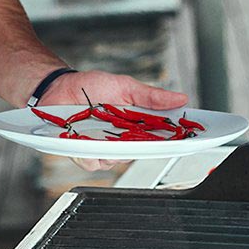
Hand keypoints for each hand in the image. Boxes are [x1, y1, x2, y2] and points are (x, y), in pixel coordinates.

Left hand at [39, 70, 188, 172]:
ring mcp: (102, 148)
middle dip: (141, 146)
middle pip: (140, 153)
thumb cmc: (91, 86)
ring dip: (111, 148)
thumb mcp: (125, 86)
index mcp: (136, 125)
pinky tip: (84, 138)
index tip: (188, 139)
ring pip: (116, 161)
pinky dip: (89, 152)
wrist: (59, 88)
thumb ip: (151, 96)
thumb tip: (180, 98)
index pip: (161, 138)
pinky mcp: (83, 153)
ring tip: (102, 129)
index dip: (175, 141)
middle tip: (135, 132)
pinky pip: (92, 162)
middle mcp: (122, 140)